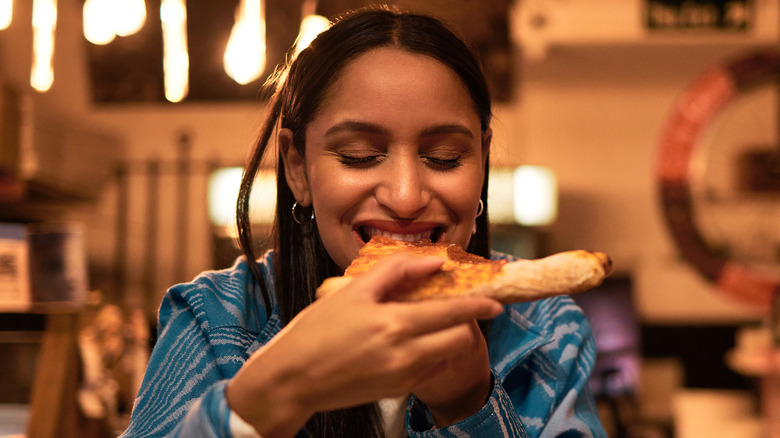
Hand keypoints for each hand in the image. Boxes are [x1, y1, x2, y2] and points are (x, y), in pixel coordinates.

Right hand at [226, 253, 502, 436]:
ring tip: (426, 323)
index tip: (494, 302)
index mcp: (394, 325)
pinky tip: (407, 342)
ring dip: (446, 338)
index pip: (453, 313)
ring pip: (446, 356)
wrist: (293, 378)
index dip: (479, 306)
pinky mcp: (397, 391)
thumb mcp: (353, 290)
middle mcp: (405, 355)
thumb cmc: (317, 331)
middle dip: (466, 324)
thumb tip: (433, 262)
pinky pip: (428, 369)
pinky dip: (429, 354)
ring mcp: (403, 377)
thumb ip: (397, 271)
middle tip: (457, 309)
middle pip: (460, 339)